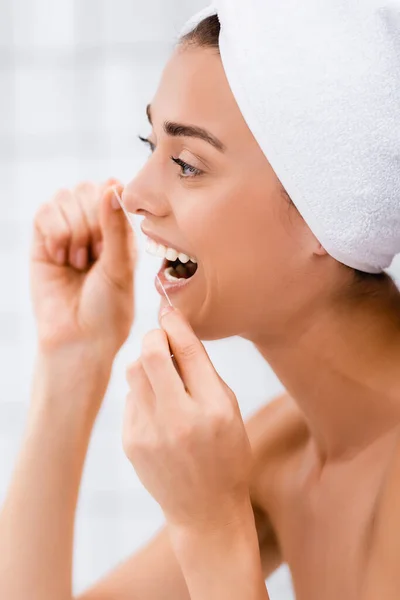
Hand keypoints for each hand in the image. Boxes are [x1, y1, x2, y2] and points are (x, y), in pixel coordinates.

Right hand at [30, 180, 135, 360]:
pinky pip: (45, 211)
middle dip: (90, 222)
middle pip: (88, 189)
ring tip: (78, 262)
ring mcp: (67, 231)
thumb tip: (112, 183)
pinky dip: (54, 233)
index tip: (110, 244)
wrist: (77, 339)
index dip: (110, 210)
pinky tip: (60, 259)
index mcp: (120, 231)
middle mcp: (94, 227)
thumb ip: (116, 226)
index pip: (114, 191)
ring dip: (73, 230)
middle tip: (93, 257)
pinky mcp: (42, 240)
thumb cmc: (108, 309)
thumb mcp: (120, 266)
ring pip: (65, 197)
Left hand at [122, 306, 252, 531]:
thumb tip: (176, 334)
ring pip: (132, 371)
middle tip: (163, 340)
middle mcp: (179, 420)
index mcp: (213, 409)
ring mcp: (149, 433)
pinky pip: (129, 397)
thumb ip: (203, 372)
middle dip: (154, 337)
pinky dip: (142, 392)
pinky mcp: (130, 442)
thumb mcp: (229, 410)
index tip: (169, 310)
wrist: (204, 509)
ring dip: (146, 364)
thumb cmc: (226, 454)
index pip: (187, 350)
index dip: (175, 323)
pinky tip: (159, 410)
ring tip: (163, 379)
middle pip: (149, 354)